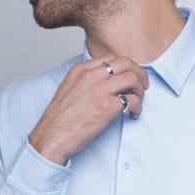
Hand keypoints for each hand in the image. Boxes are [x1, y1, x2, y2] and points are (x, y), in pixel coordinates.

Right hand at [28, 54, 149, 164]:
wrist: (52, 136)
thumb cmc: (58, 119)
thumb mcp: (68, 89)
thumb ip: (85, 80)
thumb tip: (104, 82)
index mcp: (80, 70)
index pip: (111, 57)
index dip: (124, 67)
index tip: (128, 76)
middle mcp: (91, 76)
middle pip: (126, 63)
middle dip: (139, 73)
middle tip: (142, 86)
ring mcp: (101, 90)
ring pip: (133, 78)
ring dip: (141, 90)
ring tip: (138, 101)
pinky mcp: (108, 107)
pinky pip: (133, 100)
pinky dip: (138, 107)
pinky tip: (133, 114)